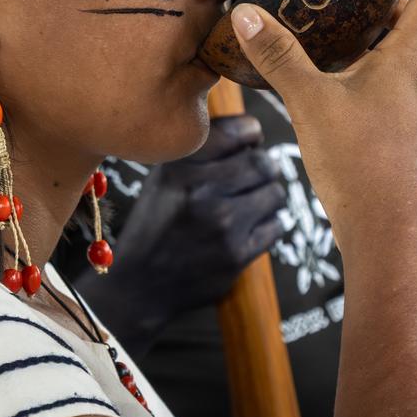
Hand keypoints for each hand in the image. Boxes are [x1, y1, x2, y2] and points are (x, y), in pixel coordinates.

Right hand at [71, 116, 285, 354]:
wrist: (140, 285)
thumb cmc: (157, 223)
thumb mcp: (163, 178)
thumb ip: (202, 152)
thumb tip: (253, 133)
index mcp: (179, 167)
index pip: (238, 131)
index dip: (251, 133)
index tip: (250, 141)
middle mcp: (200, 192)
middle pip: (263, 163)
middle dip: (264, 167)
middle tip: (255, 176)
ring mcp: (221, 225)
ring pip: (275, 194)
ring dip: (266, 197)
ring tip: (248, 205)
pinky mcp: (237, 254)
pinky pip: (276, 226)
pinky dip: (266, 226)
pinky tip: (246, 230)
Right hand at [232, 0, 416, 254]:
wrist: (388, 231)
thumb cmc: (361, 165)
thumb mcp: (311, 103)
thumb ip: (279, 57)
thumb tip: (246, 16)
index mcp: (414, 59)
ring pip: (416, 50)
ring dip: (391, 25)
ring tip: (350, 12)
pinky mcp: (407, 129)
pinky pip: (401, 79)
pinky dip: (379, 60)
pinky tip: (342, 70)